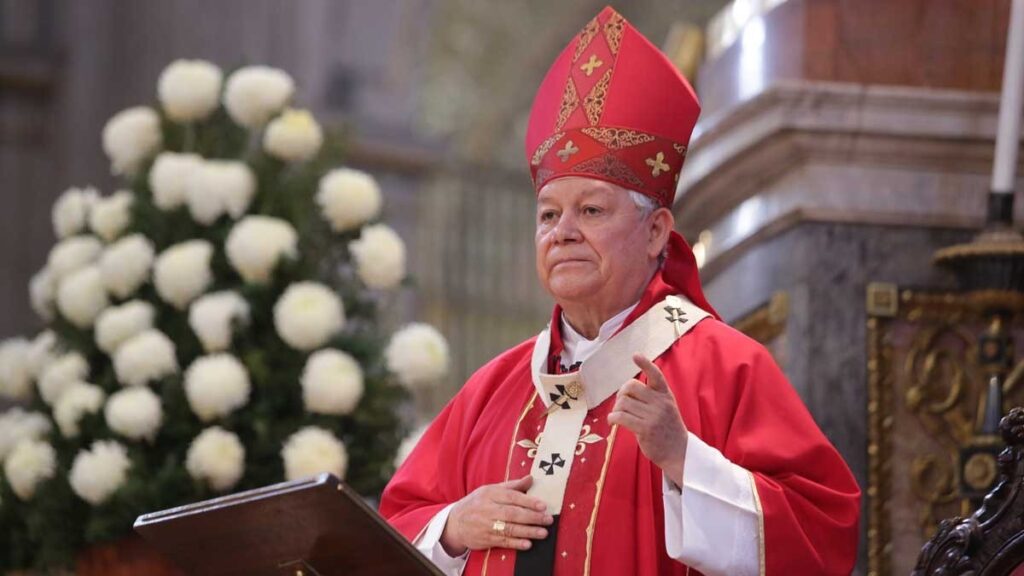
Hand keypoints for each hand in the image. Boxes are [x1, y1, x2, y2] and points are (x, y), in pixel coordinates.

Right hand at [440, 475, 553, 555]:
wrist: (455, 522)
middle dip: (532, 517)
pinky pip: (503, 542)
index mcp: (490, 494)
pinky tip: (528, 544)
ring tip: (543, 532)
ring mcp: (486, 525)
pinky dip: (516, 543)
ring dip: (528, 531)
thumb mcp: (491, 490)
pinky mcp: (485, 539)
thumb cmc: (478, 503)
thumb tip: (531, 478)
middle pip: (512, 513)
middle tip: (548, 519)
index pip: (511, 497)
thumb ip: (512, 486)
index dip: (528, 501)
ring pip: (509, 529)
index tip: (543, 505)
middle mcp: (487, 509)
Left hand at [608, 354, 687, 485]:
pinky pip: (620, 417)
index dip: (645, 364)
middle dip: (621, 394)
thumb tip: (626, 390)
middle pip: (630, 387)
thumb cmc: (667, 429)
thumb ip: (651, 397)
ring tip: (619, 416)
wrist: (679, 453)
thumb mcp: (666, 408)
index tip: (636, 355)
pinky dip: (612, 418)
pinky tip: (613, 422)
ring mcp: (653, 416)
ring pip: (623, 403)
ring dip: (616, 409)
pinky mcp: (645, 429)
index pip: (656, 375)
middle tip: (621, 404)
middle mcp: (660, 403)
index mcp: (665, 395)